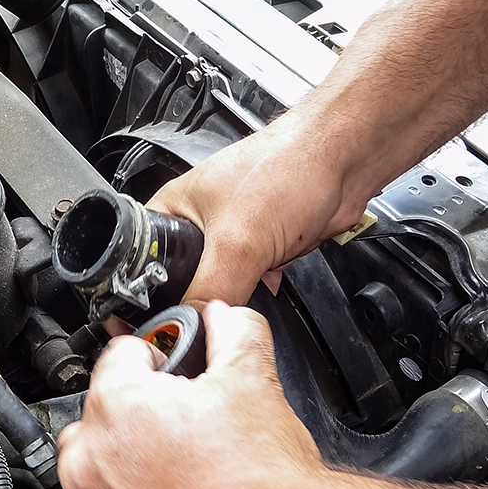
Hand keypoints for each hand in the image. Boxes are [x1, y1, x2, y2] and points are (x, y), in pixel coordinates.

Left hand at [57, 301, 326, 488]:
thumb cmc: (266, 485)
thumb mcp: (254, 380)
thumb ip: (235, 332)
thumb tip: (227, 319)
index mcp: (117, 405)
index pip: (121, 355)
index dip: (159, 356)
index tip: (178, 370)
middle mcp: (90, 462)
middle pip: (102, 413)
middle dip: (139, 412)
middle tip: (188, 425)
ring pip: (102, 471)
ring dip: (131, 464)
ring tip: (188, 472)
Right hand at [148, 121, 369, 305]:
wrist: (343, 160)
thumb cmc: (287, 167)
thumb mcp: (237, 241)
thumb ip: (210, 291)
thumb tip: (193, 328)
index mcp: (172, 210)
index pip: (144, 265)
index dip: (150, 296)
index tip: (166, 319)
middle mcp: (198, 221)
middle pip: (186, 282)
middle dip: (209, 292)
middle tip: (223, 290)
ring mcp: (232, 233)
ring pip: (224, 283)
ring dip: (243, 284)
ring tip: (257, 264)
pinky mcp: (263, 245)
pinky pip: (253, 278)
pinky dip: (266, 279)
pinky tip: (276, 266)